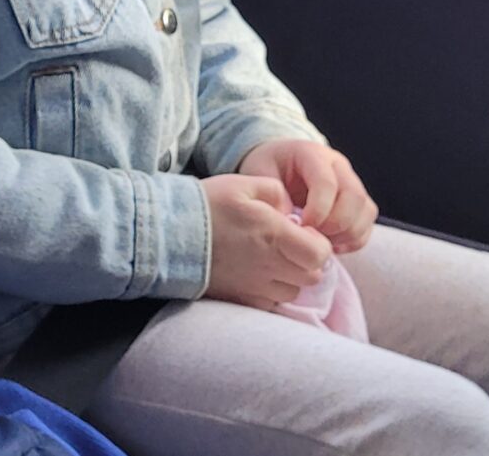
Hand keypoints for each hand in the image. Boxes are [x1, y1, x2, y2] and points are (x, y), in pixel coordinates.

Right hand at [199, 174, 333, 311]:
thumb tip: (291, 211)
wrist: (167, 235)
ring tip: (270, 259)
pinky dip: (270, 291)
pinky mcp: (240, 300)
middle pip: (312, 276)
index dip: (318, 243)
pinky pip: (270, 303)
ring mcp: (255, 287)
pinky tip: (255, 274)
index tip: (302, 232)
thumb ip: (276, 192)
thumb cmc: (205, 206)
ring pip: (293, 291)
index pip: (320, 254)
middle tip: (287, 245)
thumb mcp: (243, 184)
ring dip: (289, 277)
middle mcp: (270, 266)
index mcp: (275, 235)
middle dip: (307, 261)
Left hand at [238, 139, 376, 253]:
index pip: (327, 183)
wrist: (276, 163)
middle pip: (354, 197)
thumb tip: (293, 223)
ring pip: (366, 211)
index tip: (302, 227)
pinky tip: (331, 246)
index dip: (318, 210)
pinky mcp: (357, 203)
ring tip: (321, 243)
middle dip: (336, 225)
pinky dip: (354, 240)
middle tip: (313, 238)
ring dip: (347, 234)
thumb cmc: (266, 169)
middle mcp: (338, 166)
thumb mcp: (258, 174)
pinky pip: (367, 224)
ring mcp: (351, 183)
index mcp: (312, 154)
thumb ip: (272, 196)